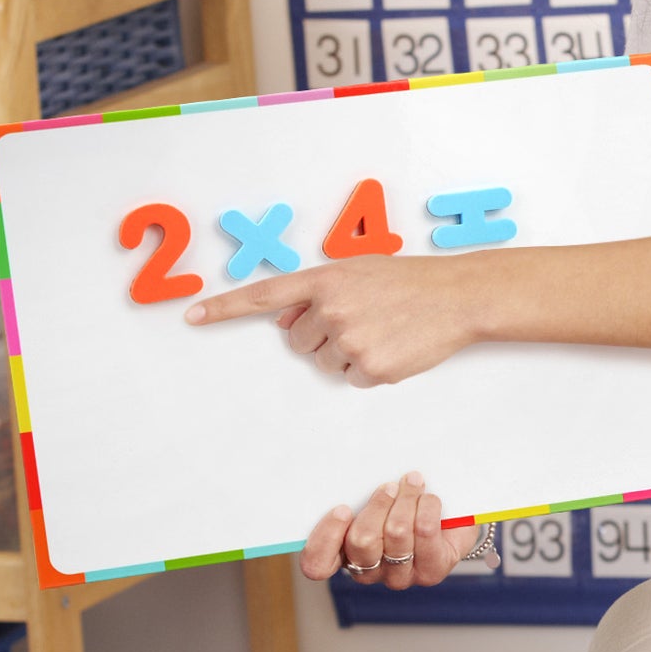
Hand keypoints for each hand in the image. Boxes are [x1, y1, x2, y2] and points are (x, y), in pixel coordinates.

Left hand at [185, 256, 475, 387]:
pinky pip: (352, 378)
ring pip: (323, 362)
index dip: (224, 308)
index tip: (192, 317)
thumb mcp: (360, 273)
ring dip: (347, 354)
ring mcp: (350, 339)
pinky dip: (370, 370)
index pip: (263, 295)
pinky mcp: (371, 367)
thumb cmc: (410, 282)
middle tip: (362, 322)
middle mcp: (331, 308)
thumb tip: (285, 320)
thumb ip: (319, 293)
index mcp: (325, 279)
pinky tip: (394, 348)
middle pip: (297, 340)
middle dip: (321, 336)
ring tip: (383, 332)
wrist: (458, 296)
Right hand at [303, 473, 493, 587]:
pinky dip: (427, 507)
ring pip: (396, 533)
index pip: (318, 564)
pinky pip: (424, 533)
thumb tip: (351, 471)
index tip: (342, 509)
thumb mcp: (375, 496)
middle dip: (378, 504)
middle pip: (362, 541)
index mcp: (343, 555)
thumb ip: (356, 493)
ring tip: (414, 483)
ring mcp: (399, 576)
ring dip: (406, 500)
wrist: (449, 516)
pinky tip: (430, 499)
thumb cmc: (402, 503)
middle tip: (390, 486)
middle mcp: (368, 571)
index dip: (326, 537)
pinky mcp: (430, 572)